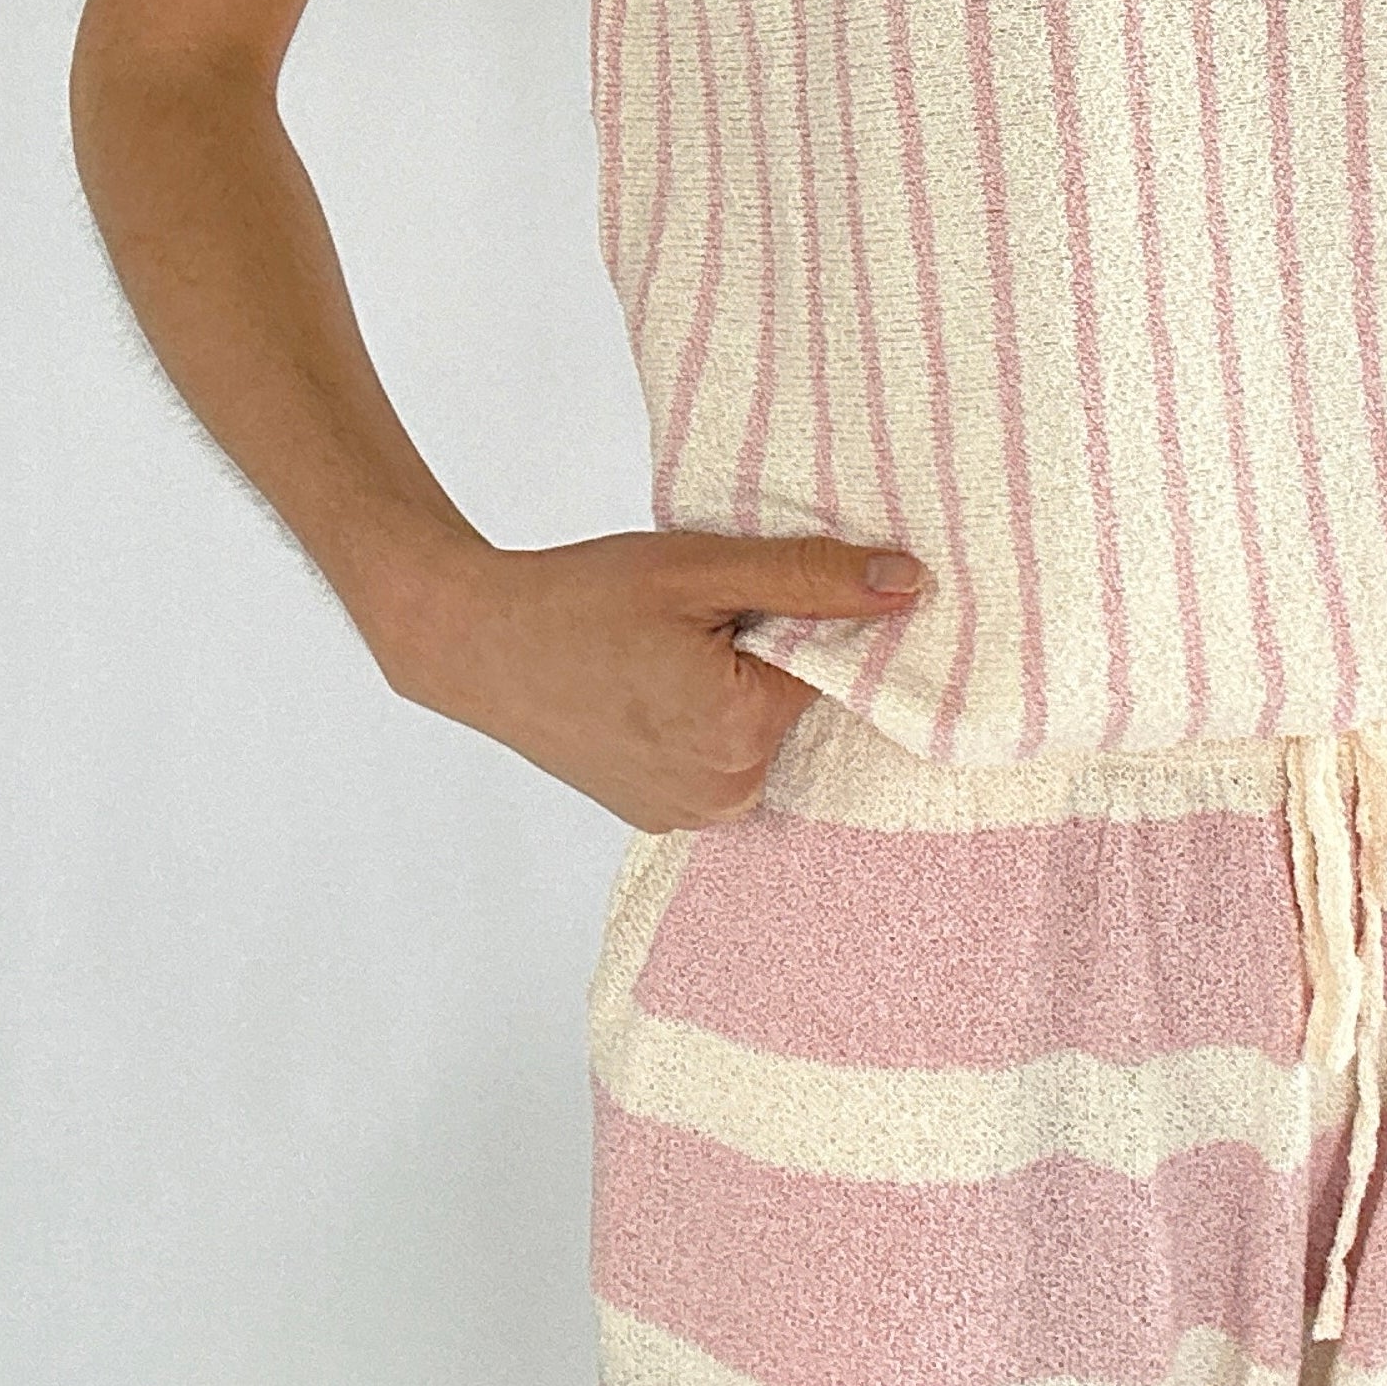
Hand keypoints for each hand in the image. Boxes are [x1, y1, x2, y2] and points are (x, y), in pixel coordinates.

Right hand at [389, 528, 931, 829]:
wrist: (477, 641)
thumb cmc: (582, 598)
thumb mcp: (704, 570)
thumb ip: (811, 578)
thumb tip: (909, 585)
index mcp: (741, 735)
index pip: (828, 667)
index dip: (799, 616)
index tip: (746, 591)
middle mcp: (724, 795)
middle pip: (793, 705)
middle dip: (768, 654)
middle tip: (695, 617)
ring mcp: (688, 814)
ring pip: (755, 733)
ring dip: (734, 687)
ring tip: (665, 649)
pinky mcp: (657, 814)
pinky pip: (715, 759)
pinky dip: (701, 718)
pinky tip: (650, 682)